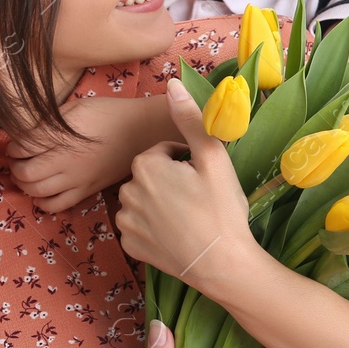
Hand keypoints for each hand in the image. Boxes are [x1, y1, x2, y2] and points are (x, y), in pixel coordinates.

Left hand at [9, 98, 170, 213]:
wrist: (141, 131)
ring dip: (24, 185)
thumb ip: (49, 121)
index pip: (22, 147)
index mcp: (62, 136)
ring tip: (26, 176)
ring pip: (37, 191)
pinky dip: (42, 203)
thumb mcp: (75, 107)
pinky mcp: (87, 191)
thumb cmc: (108, 113)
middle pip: (25, 172)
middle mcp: (66, 160)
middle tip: (17, 161)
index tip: (15, 144)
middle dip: (15, 167)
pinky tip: (41, 194)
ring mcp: (77, 179)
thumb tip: (25, 132)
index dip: (13, 147)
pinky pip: (58, 205)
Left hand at [115, 81, 261, 295]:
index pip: (163, 153)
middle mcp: (126, 191)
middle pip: (151, 176)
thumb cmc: (221, 209)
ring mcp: (125, 222)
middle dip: (170, 182)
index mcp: (145, 166)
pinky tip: (175, 235)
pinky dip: (153, 229)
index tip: (202, 179)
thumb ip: (190, 119)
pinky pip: (138, 227)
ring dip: (159, 204)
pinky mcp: (130, 246)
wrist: (222, 264)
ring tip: (188, 218)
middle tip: (198, 199)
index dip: (185, 162)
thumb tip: (172, 83)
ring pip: (142, 201)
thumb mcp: (213, 158)